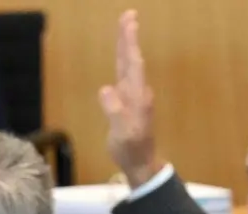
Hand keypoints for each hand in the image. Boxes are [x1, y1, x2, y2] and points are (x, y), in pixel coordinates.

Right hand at [97, 10, 162, 188]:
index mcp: (137, 96)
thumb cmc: (131, 149)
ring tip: (125, 28)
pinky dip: (123, 60)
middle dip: (129, 37)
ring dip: (126, 46)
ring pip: (128, 65)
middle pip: (131, 59)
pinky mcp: (129, 102)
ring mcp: (134, 96)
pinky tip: (122, 56)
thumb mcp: (121, 133)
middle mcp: (137, 92)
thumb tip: (106, 89)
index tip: (129, 22)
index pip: (133, 63)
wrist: (141, 163)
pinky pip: (125, 74)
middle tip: (129, 15)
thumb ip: (114, 111)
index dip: (130, 42)